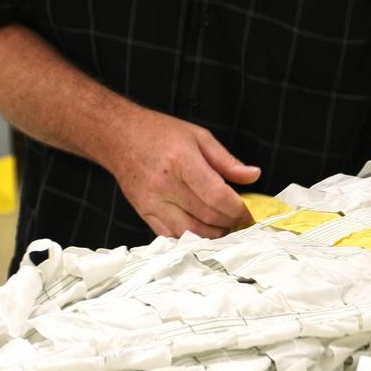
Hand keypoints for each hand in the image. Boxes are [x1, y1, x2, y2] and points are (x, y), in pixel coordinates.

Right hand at [103, 105, 260, 239]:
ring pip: (190, 232)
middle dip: (229, 222)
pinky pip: (171, 236)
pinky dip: (191, 238)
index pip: (217, 196)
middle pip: (207, 216)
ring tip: (225, 227)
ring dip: (213, 235)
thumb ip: (227, 160)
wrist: (118, 136)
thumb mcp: (198, 136)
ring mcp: (152, 202)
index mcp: (182, 162)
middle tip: (241, 220)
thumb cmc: (158, 132)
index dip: (238, 209)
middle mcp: (165, 185)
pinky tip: (203, 230)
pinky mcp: (144, 213)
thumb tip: (253, 176)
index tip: (248, 212)